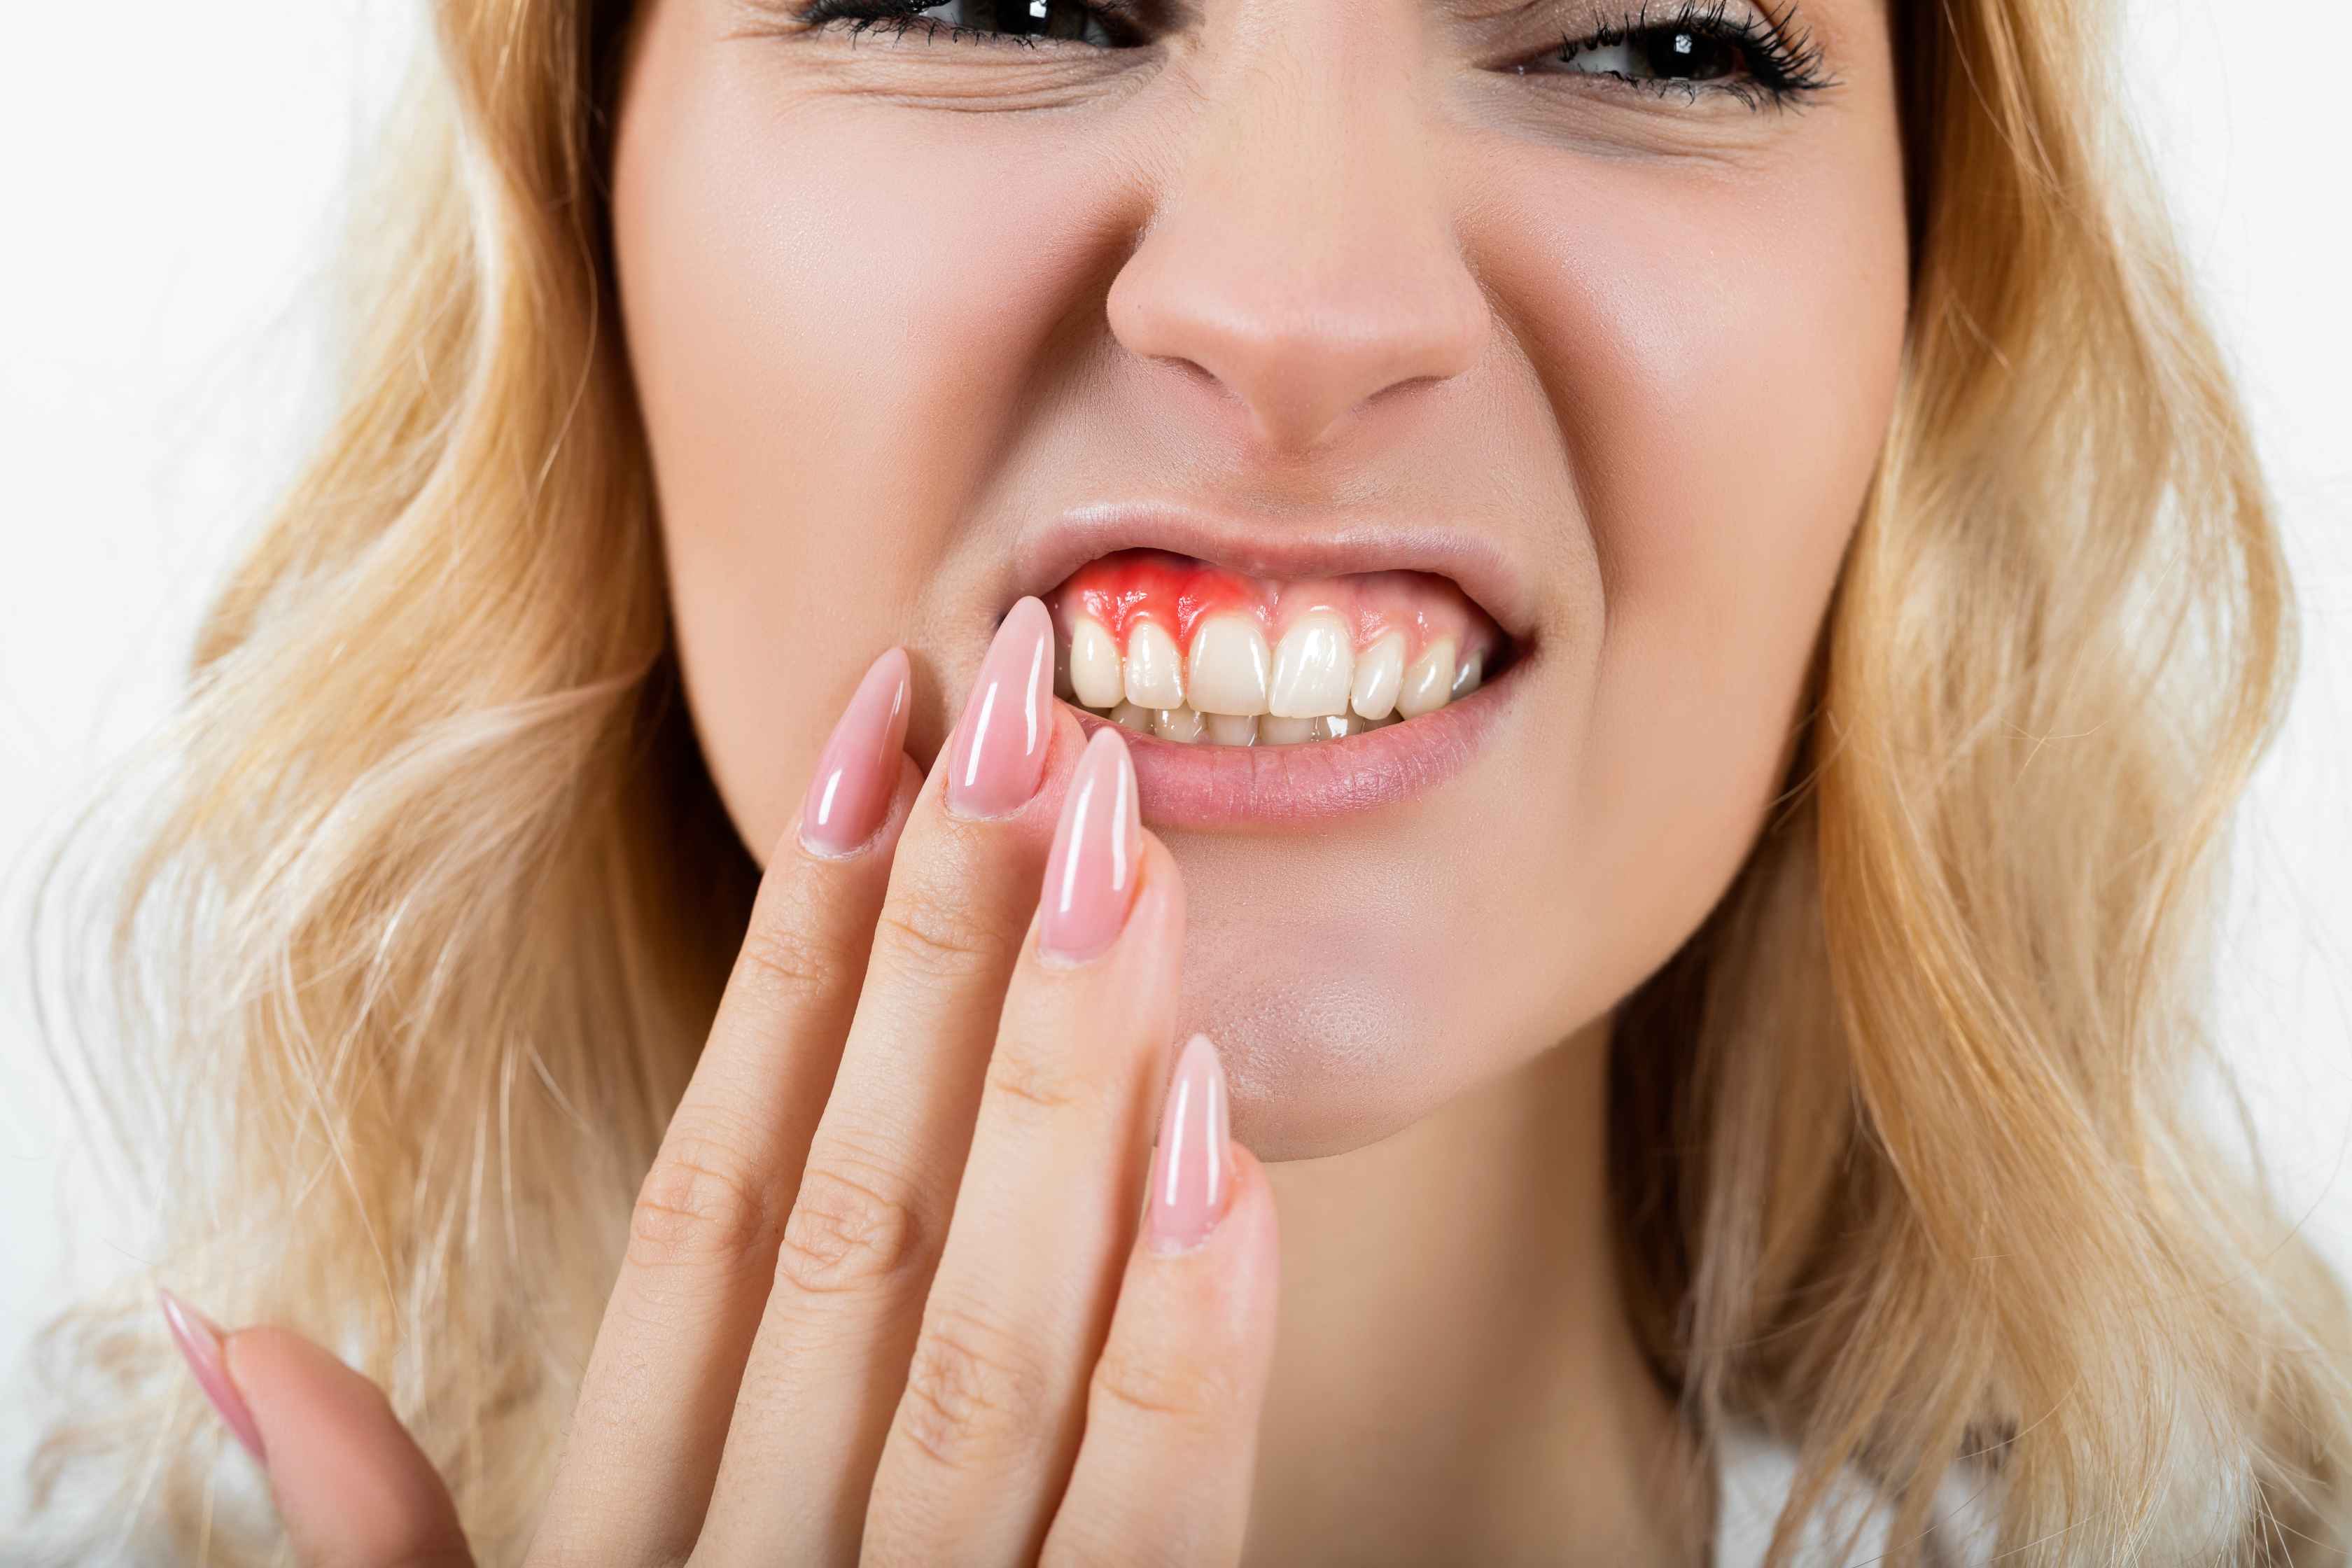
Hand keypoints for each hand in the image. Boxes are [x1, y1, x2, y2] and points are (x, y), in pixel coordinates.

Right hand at [160, 600, 1281, 1565]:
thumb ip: (377, 1547)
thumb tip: (226, 1338)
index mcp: (625, 1542)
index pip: (711, 1200)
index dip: (795, 966)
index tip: (872, 754)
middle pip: (860, 1218)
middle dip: (950, 953)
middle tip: (1033, 709)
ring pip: (1000, 1329)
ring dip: (1069, 1081)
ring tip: (1128, 848)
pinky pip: (1148, 1524)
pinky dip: (1188, 1333)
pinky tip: (1220, 1138)